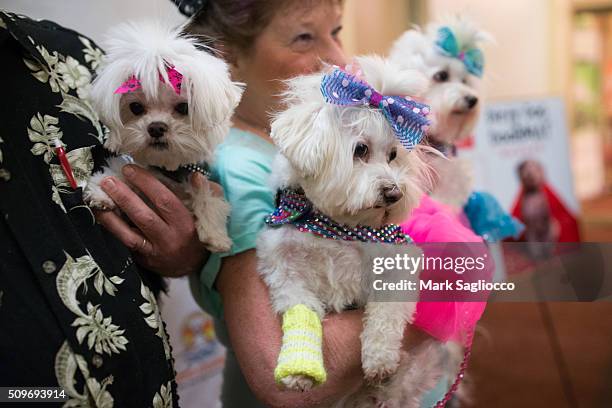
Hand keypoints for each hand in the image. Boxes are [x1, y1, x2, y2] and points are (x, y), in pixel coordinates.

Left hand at [95, 164, 215, 276]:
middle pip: (144, 216)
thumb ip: (204, 192)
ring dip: (111, 216)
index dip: (146, 183)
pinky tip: (102, 216)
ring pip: (129, 235)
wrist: (198, 264)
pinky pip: (125, 245)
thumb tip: (195, 176)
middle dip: (123, 197)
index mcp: (186, 224)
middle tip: (107, 180)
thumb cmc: (201, 231)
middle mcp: (170, 239)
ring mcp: (155, 252)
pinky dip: (112, 230)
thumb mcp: (209, 210)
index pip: (164, 200)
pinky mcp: (144, 261)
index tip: (130, 169)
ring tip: (97, 199)